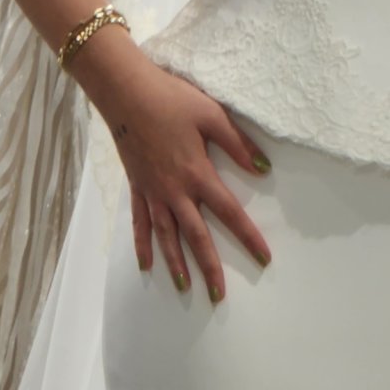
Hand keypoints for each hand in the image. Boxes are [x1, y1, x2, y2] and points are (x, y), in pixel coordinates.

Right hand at [102, 57, 272, 302]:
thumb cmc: (172, 99)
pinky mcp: (137, 186)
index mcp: (198, 174)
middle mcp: (175, 191)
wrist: (126, 93)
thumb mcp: (212, 116)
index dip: (248, 236)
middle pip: (196, 237)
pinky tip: (146, 264)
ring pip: (166, 237)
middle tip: (219, 296)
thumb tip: (263, 170)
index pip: (229, 212)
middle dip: (209, 268)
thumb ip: (238, 145)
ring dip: (176, 264)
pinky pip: (140, 223)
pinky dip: (143, 245)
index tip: (263, 258)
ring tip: (185, 288)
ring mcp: (153, 192)